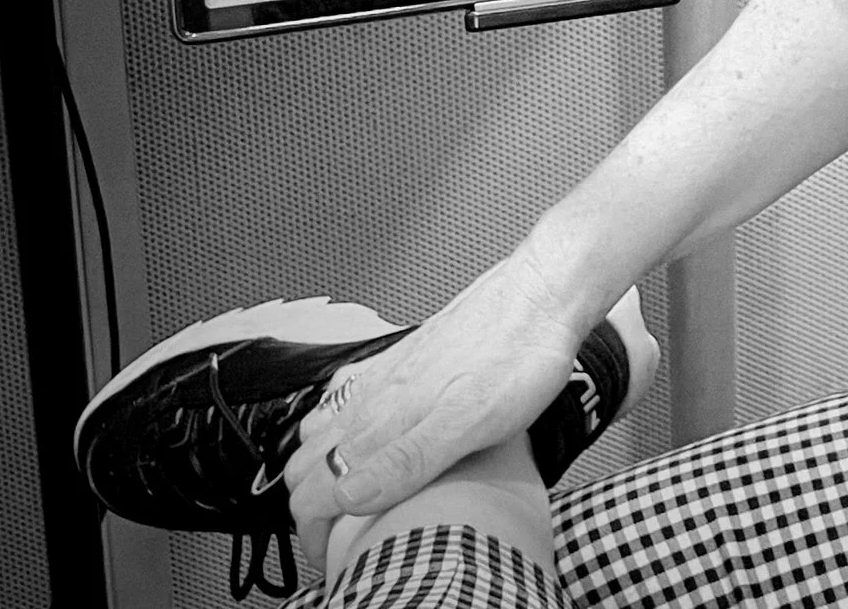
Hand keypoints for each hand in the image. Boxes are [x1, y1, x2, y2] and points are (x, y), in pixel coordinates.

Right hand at [283, 243, 586, 565]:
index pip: (313, 486)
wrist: (543, 293)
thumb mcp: (471, 422)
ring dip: (313, 465)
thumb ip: (406, 461)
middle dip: (305, 503)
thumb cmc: (519, 354)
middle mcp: (376, 393)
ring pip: (321, 426)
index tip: (329, 553)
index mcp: (386, 418)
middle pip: (306, 460)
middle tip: (328, 535)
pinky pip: (347, 393)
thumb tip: (348, 496)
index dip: (313, 530)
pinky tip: (356, 429)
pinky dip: (334, 423)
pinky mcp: (407, 356)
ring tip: (331, 496)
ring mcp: (389, 372)